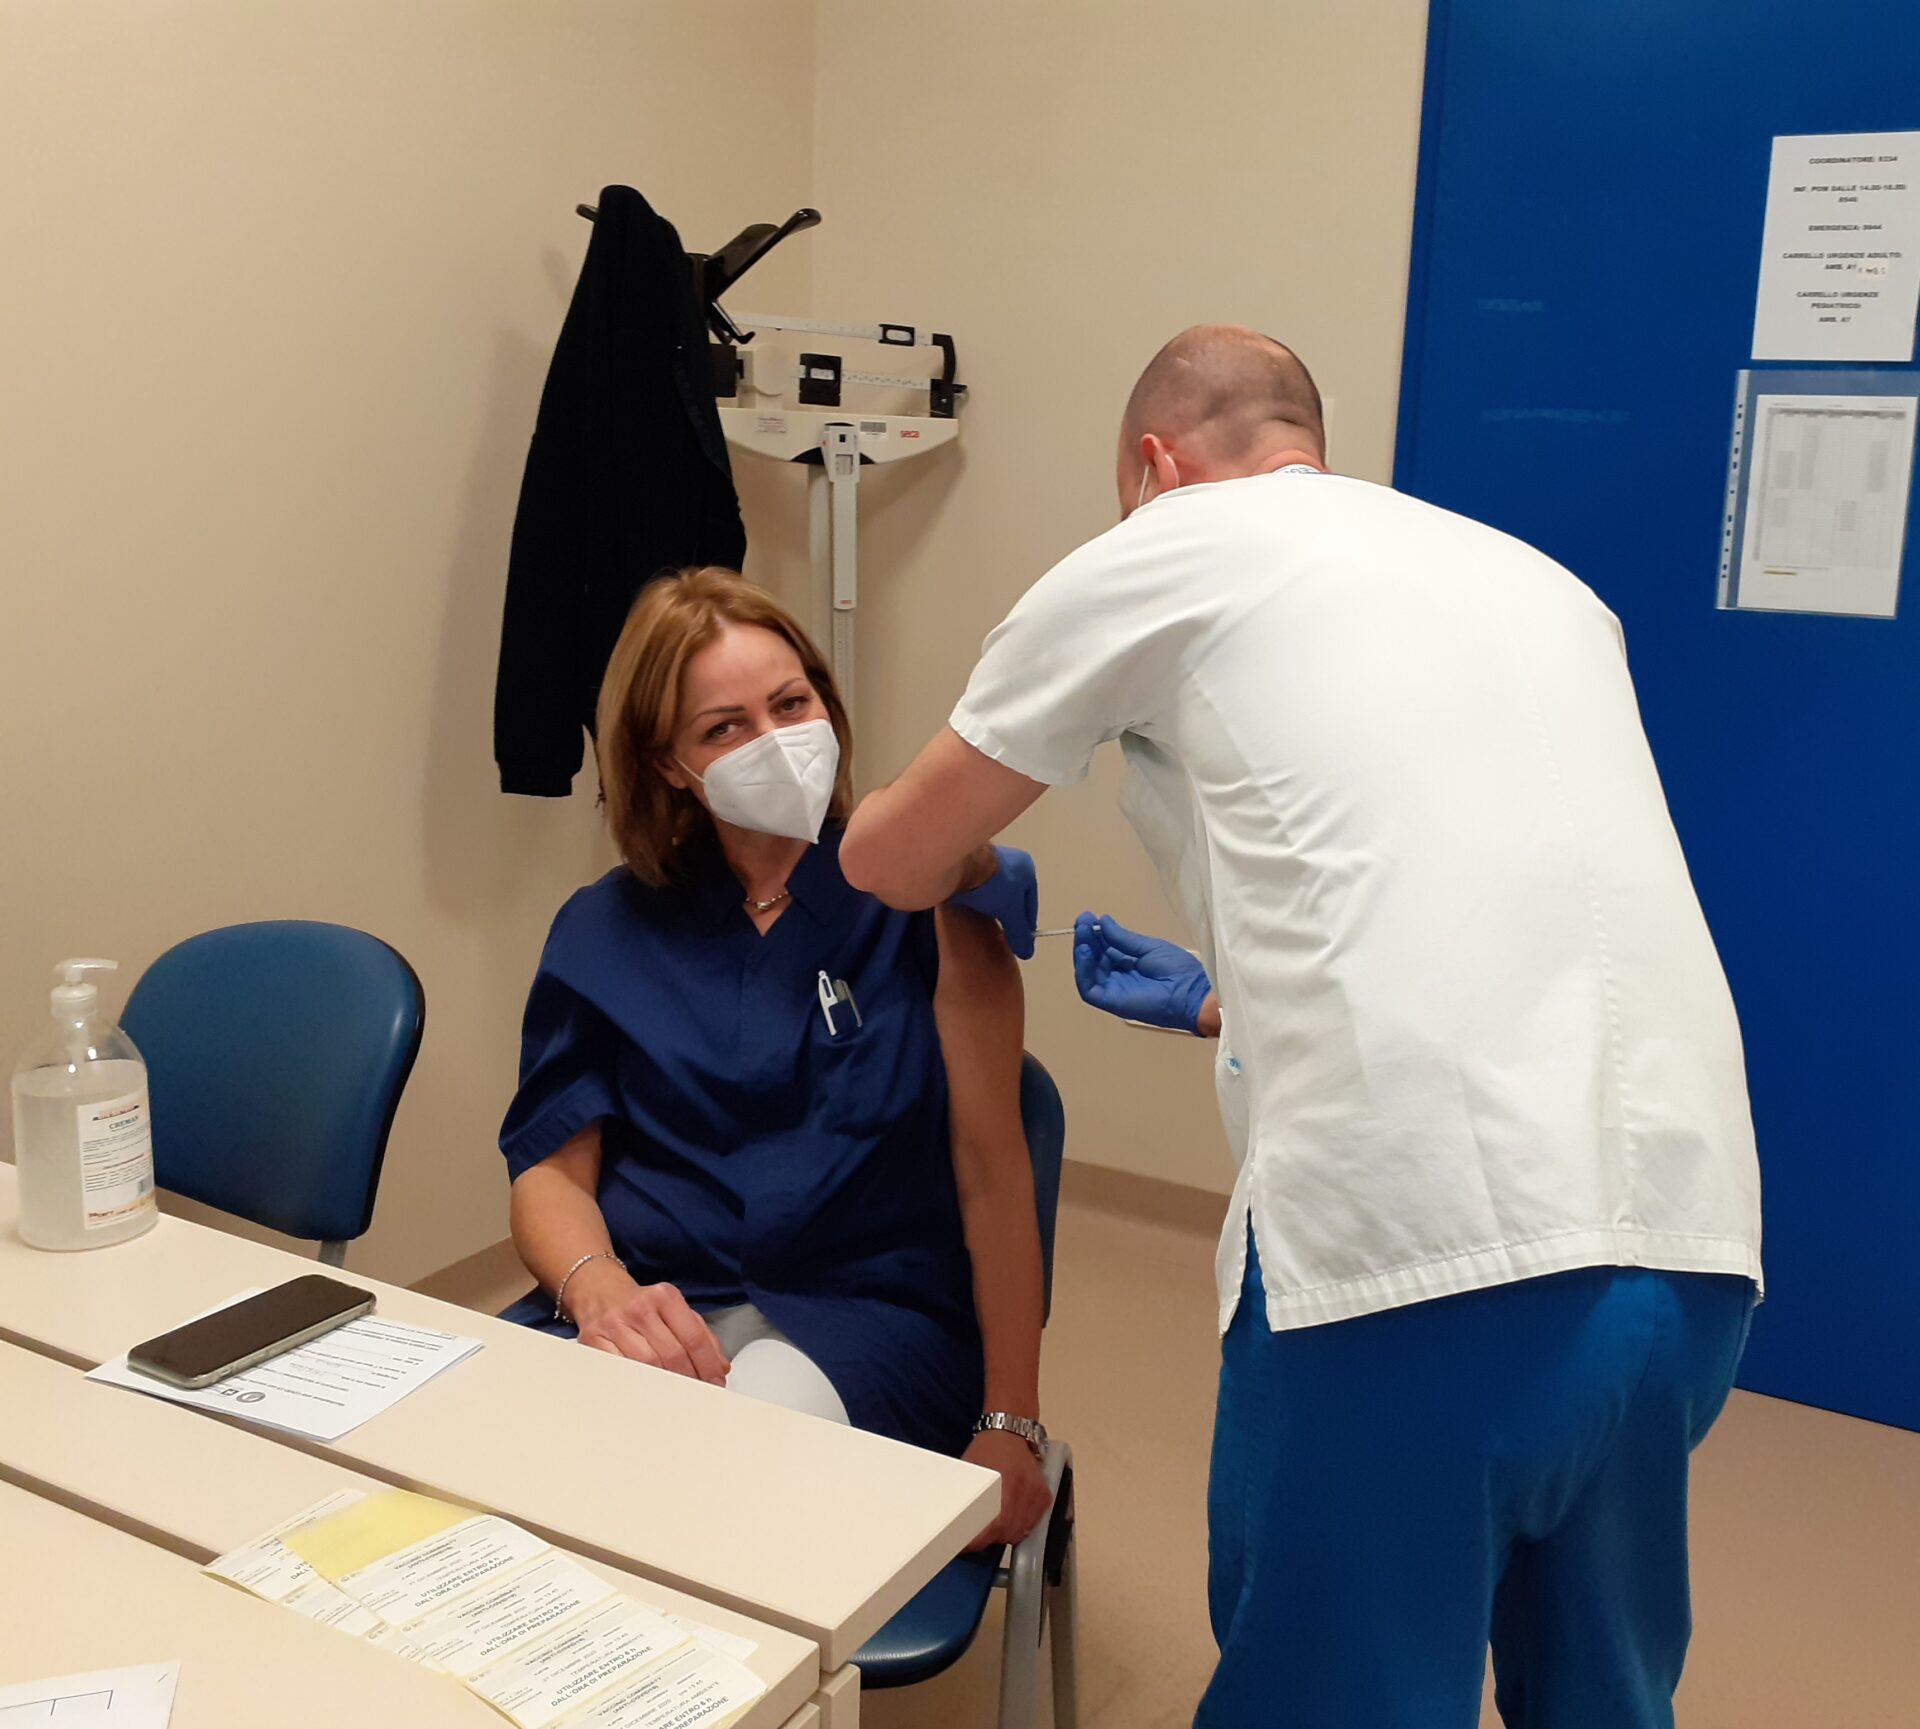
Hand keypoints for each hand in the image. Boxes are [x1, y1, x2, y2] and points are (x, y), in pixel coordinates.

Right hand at [568, 1261, 730, 1385]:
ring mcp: (615, 1323)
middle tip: (697, 1393)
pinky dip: (636, 1383)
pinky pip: (620, 1368)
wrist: (598, 1290)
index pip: (694, 1337)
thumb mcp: (672, 1309)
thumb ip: (699, 1334)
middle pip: (672, 1354)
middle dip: (689, 1379)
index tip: (715, 1382)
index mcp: (665, 1296)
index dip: (708, 1365)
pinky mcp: (594, 1339)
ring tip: (676, 1395)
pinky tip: (646, 1389)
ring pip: (647, 1364)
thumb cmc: (640, 1304)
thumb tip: (720, 1366)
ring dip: (665, 1385)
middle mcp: (640, 1307)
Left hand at [948, 845, 1038, 958]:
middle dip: (1006, 913)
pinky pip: (976, 885)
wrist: (958, 862)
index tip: (1020, 939)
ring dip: (990, 905)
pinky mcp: (966, 861)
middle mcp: (1009, 859)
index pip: (1030, 900)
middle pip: (1011, 894)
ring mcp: (986, 858)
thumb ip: (1019, 933)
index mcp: (1026, 866)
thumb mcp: (1011, 912)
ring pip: (993, 889)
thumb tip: (1027, 952)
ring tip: (985, 922)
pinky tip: (970, 909)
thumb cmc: (993, 884)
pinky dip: (976, 898)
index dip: (1025, 922)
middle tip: (1002, 933)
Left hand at [962, 1430, 1053, 1551]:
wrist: (1010, 1431)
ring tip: (993, 1530)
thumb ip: (966, 1497)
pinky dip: (1021, 1527)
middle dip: (990, 1539)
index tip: (964, 1546)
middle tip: (978, 1537)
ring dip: (1006, 1535)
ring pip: (1021, 1531)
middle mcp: (1022, 1491)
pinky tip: (1011, 1522)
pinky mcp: (1044, 1495)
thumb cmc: (985, 1451)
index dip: (977, 1541)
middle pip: (1006, 1533)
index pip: (992, 1527)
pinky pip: (1033, 1523)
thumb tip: (954, 1522)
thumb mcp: (970, 1471)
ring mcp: (1035, 1494)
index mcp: (1002, 1485)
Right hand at [1073, 911, 1212, 1033]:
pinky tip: (1084, 951)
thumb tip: (1103, 921)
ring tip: (1082, 931)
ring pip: (1088, 972)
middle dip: (1086, 938)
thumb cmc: (1178, 970)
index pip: (1104, 949)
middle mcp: (1118, 978)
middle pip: (1094, 959)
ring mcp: (1114, 991)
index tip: (1089, 917)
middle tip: (1083, 920)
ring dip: (1082, 952)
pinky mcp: (1111, 1002)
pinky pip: (1088, 988)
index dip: (1095, 933)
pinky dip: (1083, 970)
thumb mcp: (1148, 947)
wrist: (1192, 992)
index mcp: (1129, 965)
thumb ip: (1123, 938)